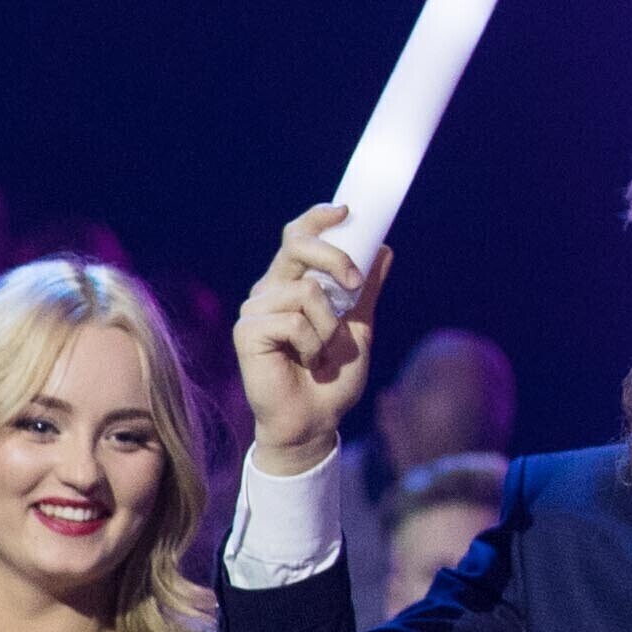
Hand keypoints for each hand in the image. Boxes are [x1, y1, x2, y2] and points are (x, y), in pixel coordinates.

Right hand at [231, 206, 385, 477]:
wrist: (315, 421)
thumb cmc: (332, 379)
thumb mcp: (359, 328)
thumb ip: (366, 291)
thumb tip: (384, 250)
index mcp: (292, 284)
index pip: (297, 237)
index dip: (318, 218)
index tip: (347, 211)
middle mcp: (269, 291)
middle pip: (295, 244)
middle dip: (334, 257)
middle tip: (354, 287)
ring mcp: (255, 310)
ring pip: (305, 289)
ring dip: (328, 325)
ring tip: (322, 353)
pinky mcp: (247, 331)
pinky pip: (294, 319)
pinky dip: (311, 343)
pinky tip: (305, 362)